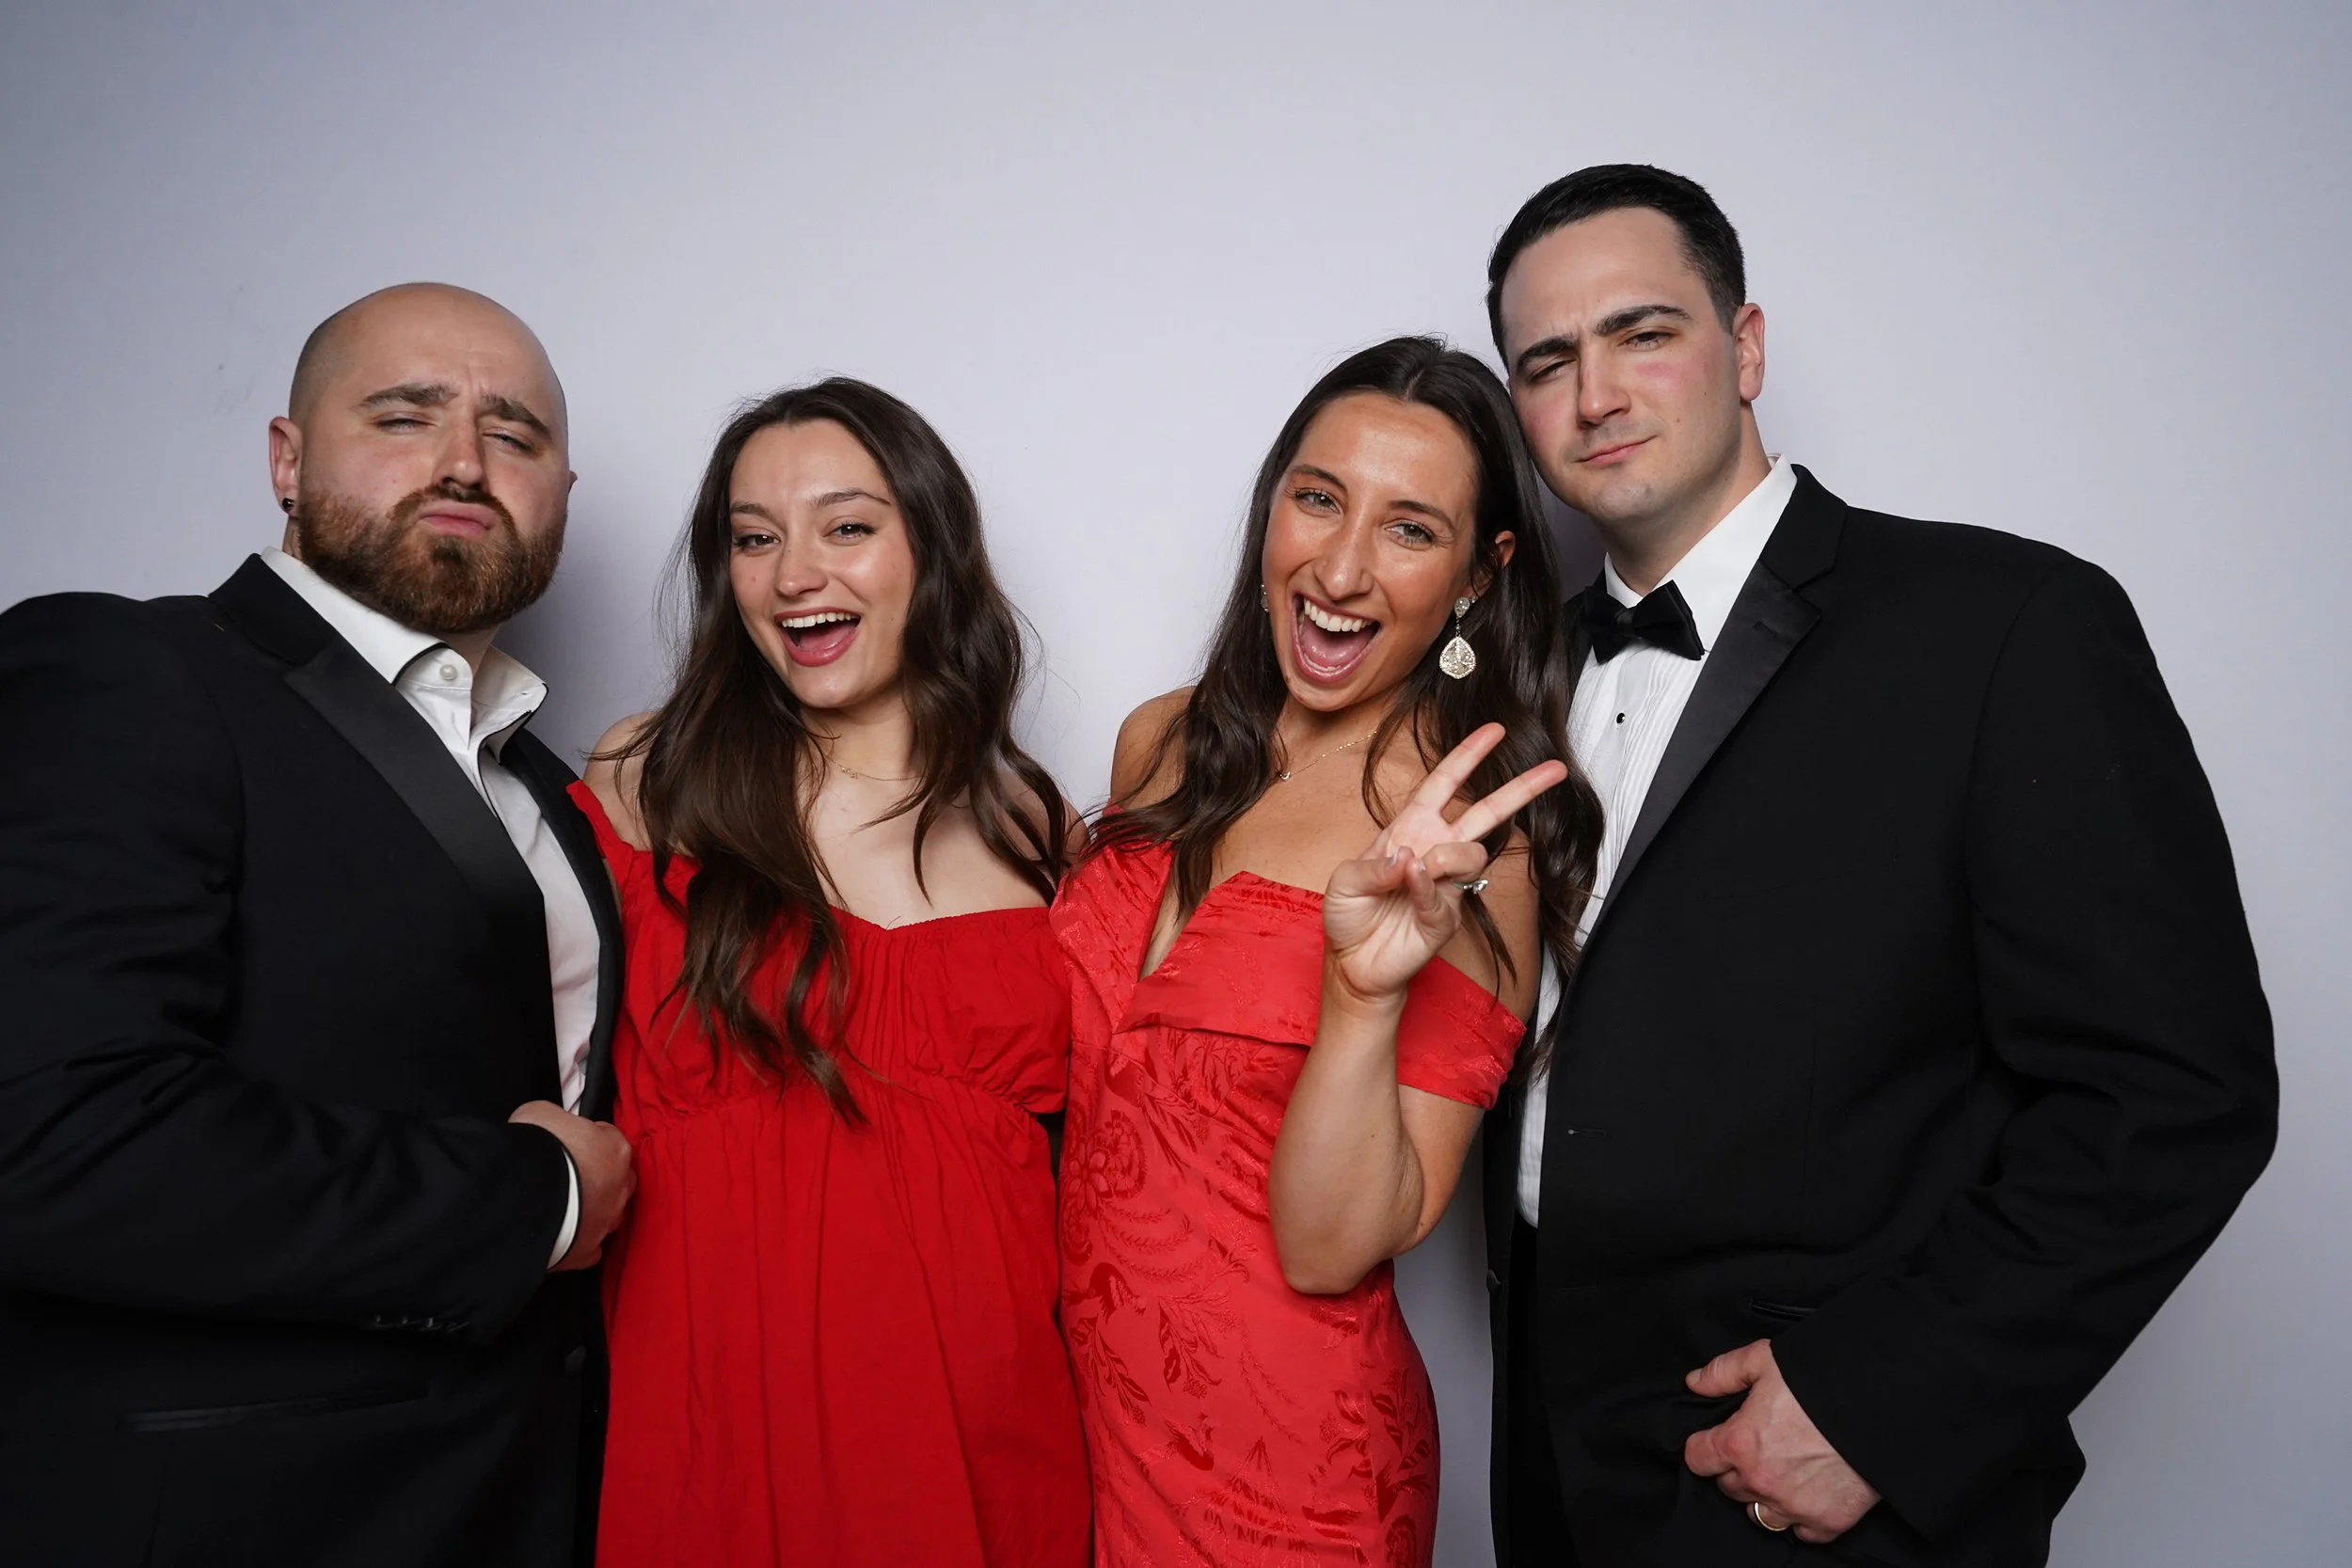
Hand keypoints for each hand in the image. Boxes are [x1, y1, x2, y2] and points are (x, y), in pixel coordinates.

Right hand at [509, 1101, 634, 1270]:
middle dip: (600, 1176)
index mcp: (615, 1148)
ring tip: (566, 1207)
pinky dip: (580, 1241)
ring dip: (593, 1209)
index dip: (588, 1140)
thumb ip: (558, 1118)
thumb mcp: (541, 1113)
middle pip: (618, 1178)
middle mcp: (620, 1186)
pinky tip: (563, 1236)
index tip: (569, 1144)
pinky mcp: (588, 1251)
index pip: (609, 1139)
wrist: (521, 1198)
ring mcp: (607, 1221)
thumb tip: (553, 1126)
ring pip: (609, 1214)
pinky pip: (590, 1246)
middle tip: (571, 1176)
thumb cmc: (535, 1149)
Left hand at [1322, 722, 1566, 1005]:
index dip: (1468, 755)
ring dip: (1445, 856)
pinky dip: (1424, 886)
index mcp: (1410, 828)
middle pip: (1486, 812)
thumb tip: (1410, 858)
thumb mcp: (1344, 880)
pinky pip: (1444, 892)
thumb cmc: (1348, 914)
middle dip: (1521, 789)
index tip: (1495, 731)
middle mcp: (1434, 849)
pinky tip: (1409, 883)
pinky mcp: (1446, 915)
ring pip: (1472, 853)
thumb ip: (1375, 866)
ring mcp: (1445, 883)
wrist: (1353, 962)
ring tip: (1415, 870)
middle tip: (1555, 769)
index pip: (1444, 783)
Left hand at [1684, 1339, 1879, 1542]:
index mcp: (1739, 1444)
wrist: (1881, 1405)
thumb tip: (1695, 1383)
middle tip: (1760, 1448)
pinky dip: (1801, 1517)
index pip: (1697, 1458)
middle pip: (1729, 1487)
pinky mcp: (1827, 1522)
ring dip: (1764, 1496)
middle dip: (1737, 1469)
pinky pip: (1801, 1531)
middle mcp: (1761, 1482)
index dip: (1704, 1446)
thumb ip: (1723, 1372)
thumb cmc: (1821, 1379)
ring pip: (1759, 1514)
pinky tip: (1809, 1493)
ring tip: (1783, 1473)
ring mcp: (1794, 1507)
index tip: (1716, 1440)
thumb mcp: (1764, 1359)